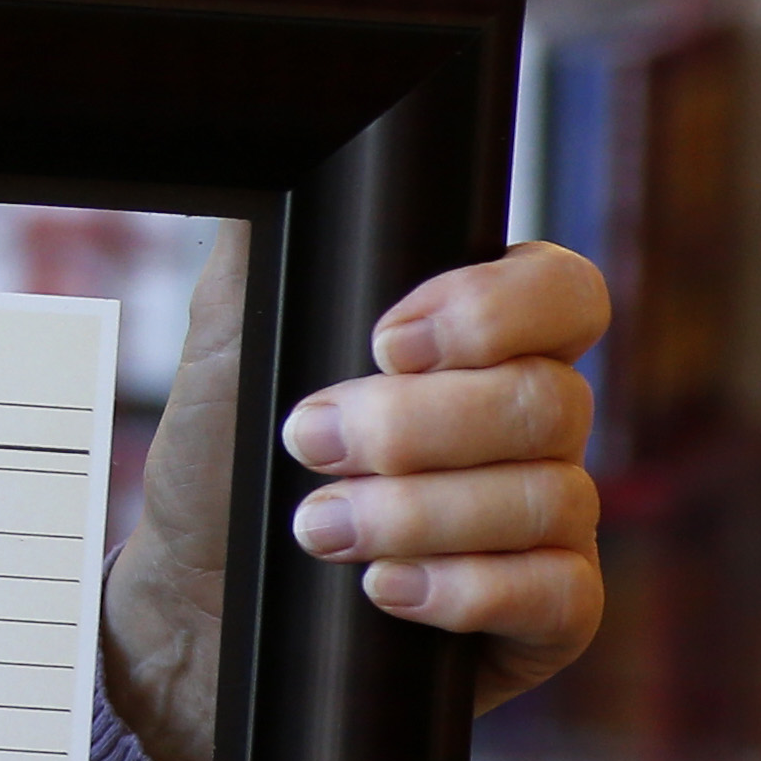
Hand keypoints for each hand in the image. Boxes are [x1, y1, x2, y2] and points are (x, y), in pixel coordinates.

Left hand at [103, 232, 610, 760]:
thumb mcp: (227, 337)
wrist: (196, 600)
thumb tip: (283, 147)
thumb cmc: (224, 457)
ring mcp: (554, 518)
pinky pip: (562, 594)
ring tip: (316, 529)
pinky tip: (384, 591)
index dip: (495, 312)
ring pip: (552, 497)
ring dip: (419, 513)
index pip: (564, 292)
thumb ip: (266, 244)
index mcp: (483, 338)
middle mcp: (534, 419)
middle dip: (415, 428)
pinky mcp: (549, 613)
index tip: (384, 342)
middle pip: (551, 401)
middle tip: (306, 443)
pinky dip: (463, 589)